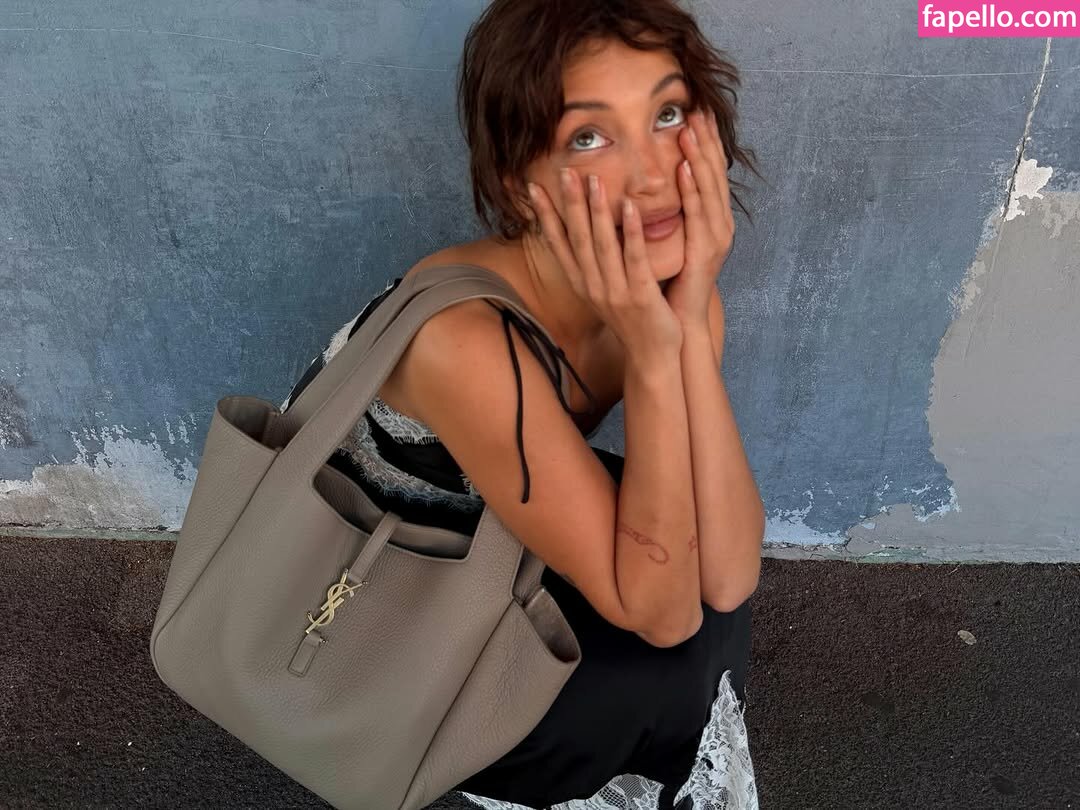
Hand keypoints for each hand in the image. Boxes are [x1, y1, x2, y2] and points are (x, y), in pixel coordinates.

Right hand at [526, 169, 683, 362]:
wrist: (652, 357)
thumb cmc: (633, 319)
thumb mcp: (606, 290)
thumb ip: (596, 263)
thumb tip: (589, 231)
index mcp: (583, 283)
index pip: (558, 243)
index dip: (545, 215)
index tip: (533, 188)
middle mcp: (593, 286)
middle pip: (577, 238)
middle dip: (570, 203)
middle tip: (565, 171)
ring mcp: (615, 292)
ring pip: (601, 245)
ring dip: (597, 211)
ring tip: (594, 179)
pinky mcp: (640, 296)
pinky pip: (634, 258)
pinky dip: (630, 232)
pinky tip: (630, 207)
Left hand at [663, 106, 734, 326]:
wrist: (680, 321)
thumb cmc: (672, 280)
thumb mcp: (672, 239)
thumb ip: (670, 213)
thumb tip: (654, 183)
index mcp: (712, 220)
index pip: (710, 173)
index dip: (705, 142)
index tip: (697, 111)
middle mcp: (720, 224)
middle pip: (714, 173)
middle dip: (706, 140)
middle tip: (698, 108)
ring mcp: (716, 237)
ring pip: (710, 189)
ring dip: (700, 157)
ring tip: (691, 129)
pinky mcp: (705, 251)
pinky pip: (698, 215)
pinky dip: (693, 190)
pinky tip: (685, 170)